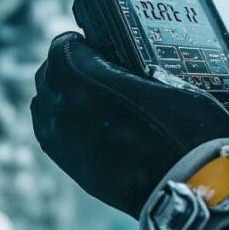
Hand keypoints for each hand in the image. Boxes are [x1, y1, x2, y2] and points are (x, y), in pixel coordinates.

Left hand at [31, 32, 228, 217]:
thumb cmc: (185, 132)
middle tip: (87, 64)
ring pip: (42, 105)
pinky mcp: (70, 166)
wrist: (186, 187)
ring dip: (56, 94)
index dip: (75, 42)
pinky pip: (47, 133)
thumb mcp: (170, 83)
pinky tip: (78, 120)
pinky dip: (56, 121)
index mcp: (88, 81)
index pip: (60, 48)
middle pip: (46, 75)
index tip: (90, 44)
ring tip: (82, 93)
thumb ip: (142, 70)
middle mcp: (66, 109)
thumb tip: (135, 68)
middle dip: (63, 65)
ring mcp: (64, 141)